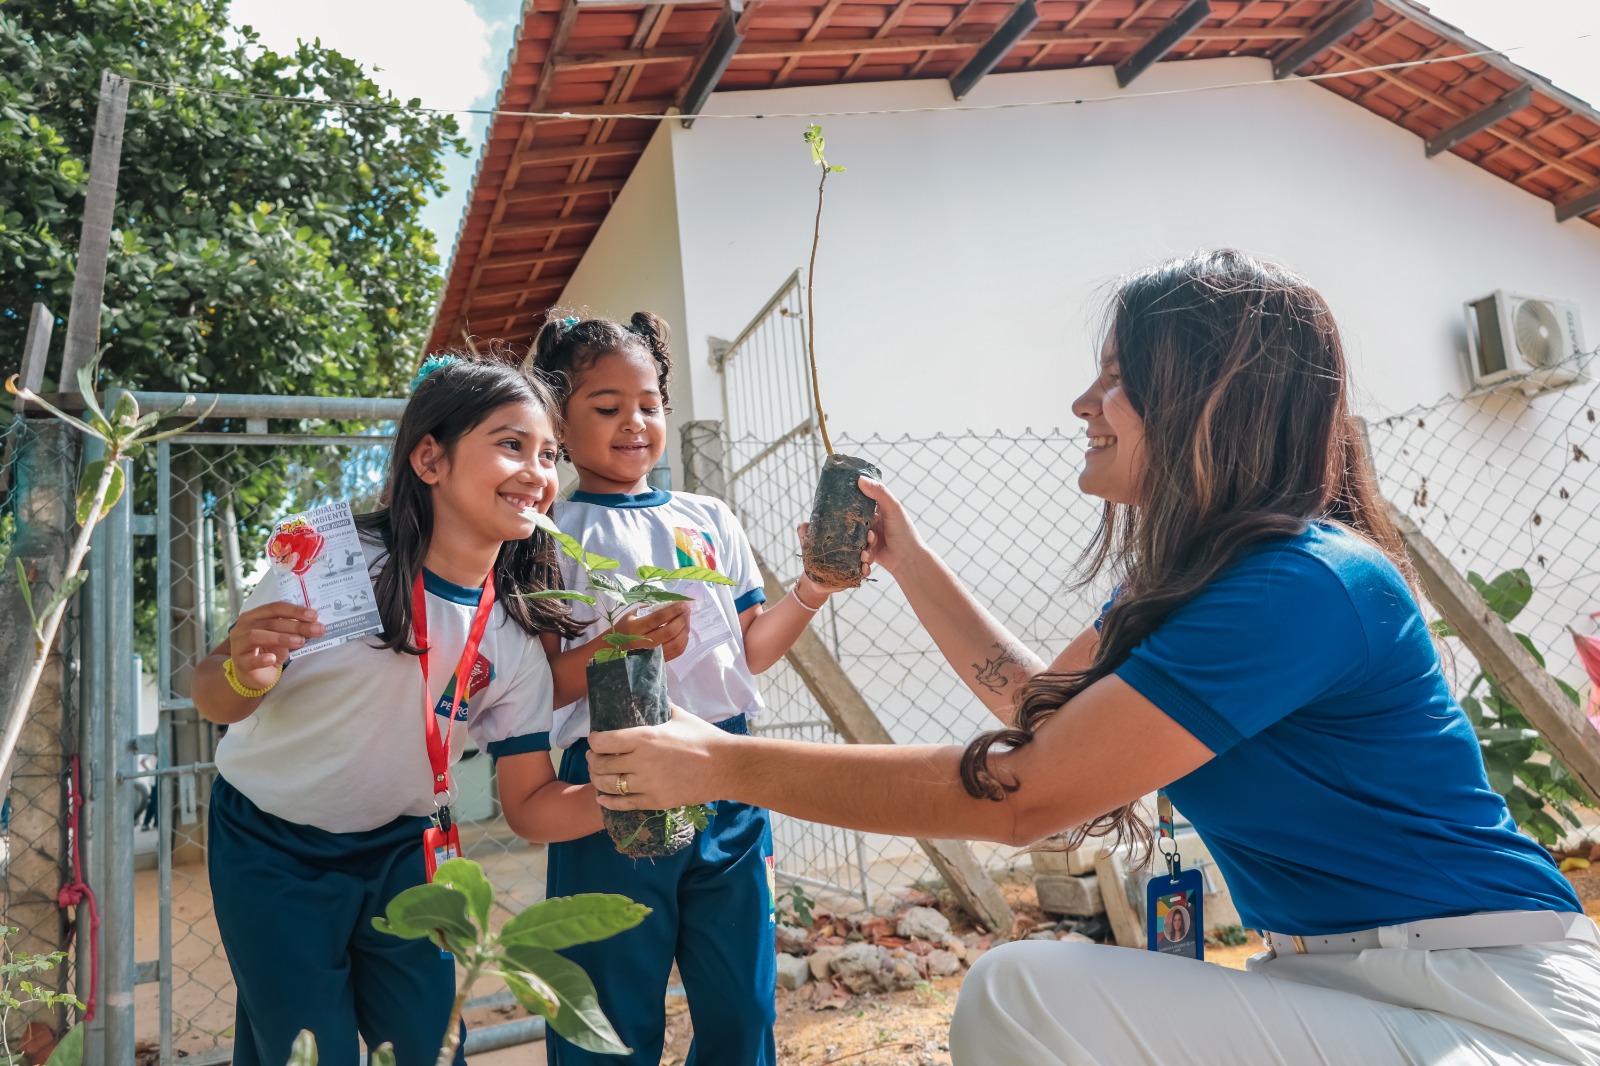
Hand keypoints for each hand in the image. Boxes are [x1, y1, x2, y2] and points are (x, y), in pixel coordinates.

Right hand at [226, 602, 322, 687]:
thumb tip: (316, 624)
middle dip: (296, 625)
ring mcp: (239, 644)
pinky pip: (249, 660)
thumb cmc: (267, 650)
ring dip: (281, 638)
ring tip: (300, 641)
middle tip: (317, 629)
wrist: (253, 674)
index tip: (314, 615)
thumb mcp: (282, 637)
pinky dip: (261, 659)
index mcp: (254, 615)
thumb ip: (293, 629)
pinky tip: (272, 659)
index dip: (295, 610)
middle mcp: (243, 627)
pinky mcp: (240, 663)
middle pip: (270, 622)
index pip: (275, 608)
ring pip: (257, 636)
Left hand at [587, 705, 732, 809]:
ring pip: (608, 786)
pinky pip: (623, 804)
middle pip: (601, 764)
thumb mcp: (680, 716)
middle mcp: (641, 761)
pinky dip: (608, 802)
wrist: (726, 766)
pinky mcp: (656, 801)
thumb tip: (654, 697)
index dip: (594, 740)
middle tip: (593, 757)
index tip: (595, 739)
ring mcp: (648, 784)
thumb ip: (662, 707)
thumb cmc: (705, 738)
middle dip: (593, 760)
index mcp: (645, 737)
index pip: (603, 740)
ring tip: (597, 775)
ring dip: (597, 780)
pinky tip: (602, 798)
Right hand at [612, 600, 691, 660]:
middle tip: (687, 609)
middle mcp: (643, 642)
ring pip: (676, 643)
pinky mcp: (658, 660)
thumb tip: (672, 603)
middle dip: (682, 618)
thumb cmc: (624, 627)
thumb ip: (651, 609)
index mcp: (635, 628)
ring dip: (685, 629)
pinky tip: (684, 631)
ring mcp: (652, 654)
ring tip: (687, 619)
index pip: (658, 618)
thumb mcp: (632, 614)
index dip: (673, 610)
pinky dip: (684, 640)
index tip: (683, 603)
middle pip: (670, 631)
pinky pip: (677, 651)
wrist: (615, 649)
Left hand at [793, 527, 871, 595]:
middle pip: (869, 543)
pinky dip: (866, 571)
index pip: (861, 531)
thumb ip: (805, 534)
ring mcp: (857, 563)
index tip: (868, 523)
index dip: (867, 526)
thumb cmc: (814, 557)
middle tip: (869, 536)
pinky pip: (864, 573)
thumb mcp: (808, 544)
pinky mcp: (855, 576)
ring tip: (864, 555)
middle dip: (872, 540)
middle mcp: (856, 550)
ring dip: (869, 556)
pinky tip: (863, 568)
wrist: (812, 579)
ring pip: (869, 558)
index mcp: (848, 540)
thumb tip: (803, 525)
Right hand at [856, 477, 923, 576]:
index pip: (861, 502)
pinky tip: (868, 557)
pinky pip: (858, 554)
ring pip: (854, 539)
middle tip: (865, 530)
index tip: (841, 502)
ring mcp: (870, 539)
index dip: (852, 503)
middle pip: (854, 522)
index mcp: (879, 511)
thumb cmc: (904, 532)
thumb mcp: (893, 508)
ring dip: (861, 544)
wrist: (909, 560)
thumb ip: (879, 492)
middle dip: (854, 528)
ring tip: (872, 545)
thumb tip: (860, 479)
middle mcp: (874, 524)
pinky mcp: (869, 553)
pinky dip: (862, 557)